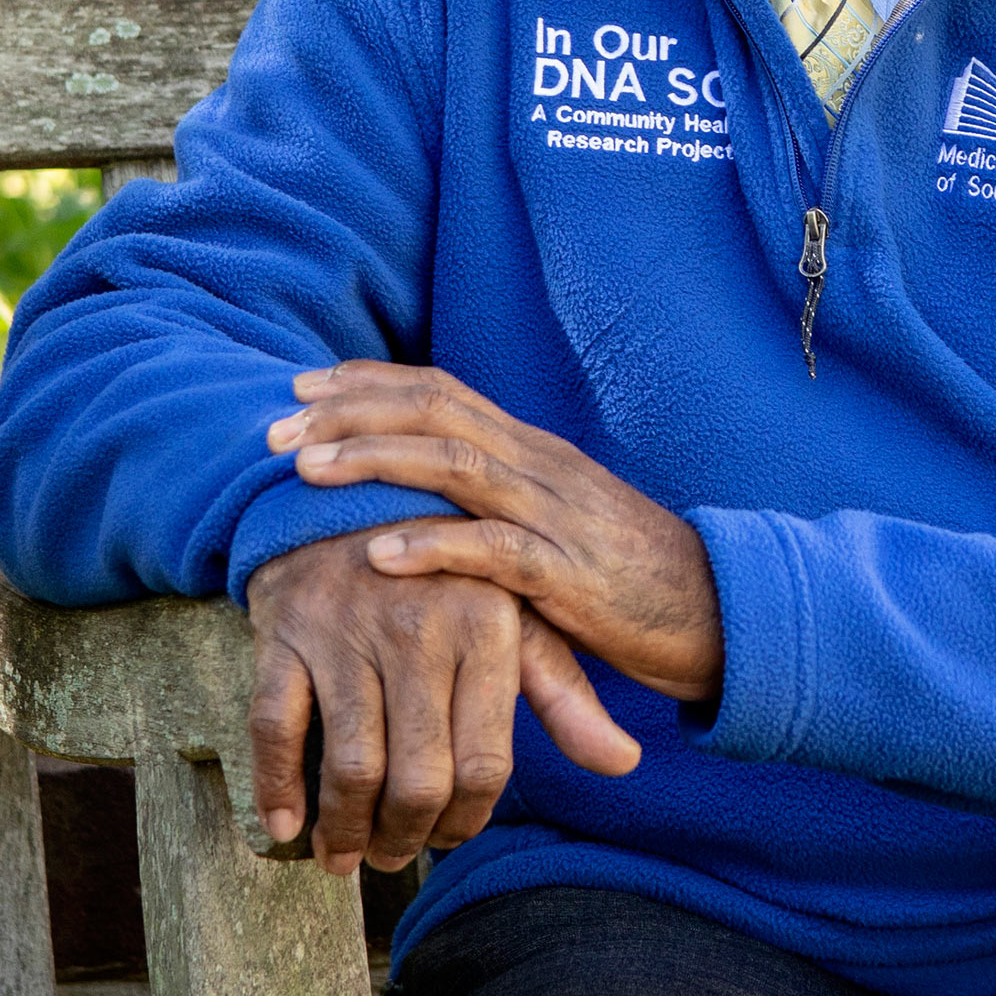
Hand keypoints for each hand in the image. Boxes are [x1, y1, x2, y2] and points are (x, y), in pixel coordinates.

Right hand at [245, 526, 639, 874]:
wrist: (353, 497)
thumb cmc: (447, 576)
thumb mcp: (517, 617)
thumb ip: (563, 693)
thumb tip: (622, 762)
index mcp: (485, 629)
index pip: (484, 763)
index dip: (467, 819)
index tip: (450, 835)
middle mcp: (418, 633)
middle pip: (417, 778)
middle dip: (404, 837)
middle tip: (392, 855)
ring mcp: (348, 635)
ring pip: (351, 766)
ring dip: (344, 829)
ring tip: (343, 854)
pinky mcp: (287, 636)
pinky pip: (276, 728)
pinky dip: (276, 786)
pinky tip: (286, 825)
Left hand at [268, 361, 725, 703]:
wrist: (721, 611)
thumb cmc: (630, 576)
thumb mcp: (559, 520)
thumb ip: (503, 498)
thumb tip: (435, 484)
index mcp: (534, 451)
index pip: (441, 391)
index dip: (367, 384)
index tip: (301, 388)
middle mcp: (540, 466)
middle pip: (435, 412)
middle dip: (348, 414)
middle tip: (274, 429)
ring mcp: (557, 515)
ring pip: (455, 464)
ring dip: (373, 462)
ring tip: (305, 471)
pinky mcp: (571, 576)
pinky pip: (494, 552)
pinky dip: (432, 547)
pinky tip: (377, 556)